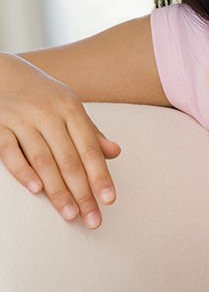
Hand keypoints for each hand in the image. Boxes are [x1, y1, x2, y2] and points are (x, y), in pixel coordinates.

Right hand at [0, 53, 120, 228]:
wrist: (1, 73)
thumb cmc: (42, 96)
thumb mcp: (69, 107)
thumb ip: (90, 132)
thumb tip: (115, 152)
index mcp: (70, 108)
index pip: (89, 148)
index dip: (100, 175)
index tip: (109, 200)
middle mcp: (47, 113)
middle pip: (68, 159)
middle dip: (82, 192)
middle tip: (92, 219)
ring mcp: (21, 119)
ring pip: (42, 160)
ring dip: (57, 190)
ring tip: (70, 214)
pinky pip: (10, 152)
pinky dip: (23, 171)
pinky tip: (36, 191)